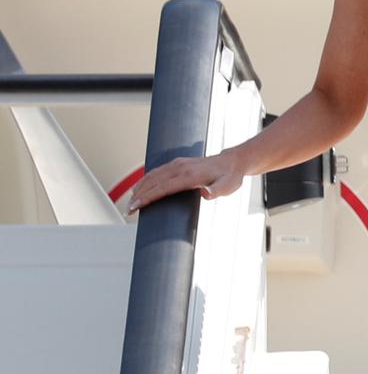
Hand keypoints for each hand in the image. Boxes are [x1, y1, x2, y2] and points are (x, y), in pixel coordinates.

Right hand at [127, 151, 244, 213]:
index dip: (147, 197)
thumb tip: (205, 193)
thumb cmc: (231, 177)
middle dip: (138, 196)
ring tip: (130, 203)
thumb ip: (218, 191)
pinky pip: (157, 172)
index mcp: (190, 175)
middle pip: (153, 181)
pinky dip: (145, 180)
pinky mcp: (177, 164)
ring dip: (139, 188)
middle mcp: (181, 167)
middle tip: (128, 211)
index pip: (163, 187)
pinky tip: (139, 190)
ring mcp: (178, 164)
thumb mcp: (229, 186)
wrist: (233, 162)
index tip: (135, 207)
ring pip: (152, 175)